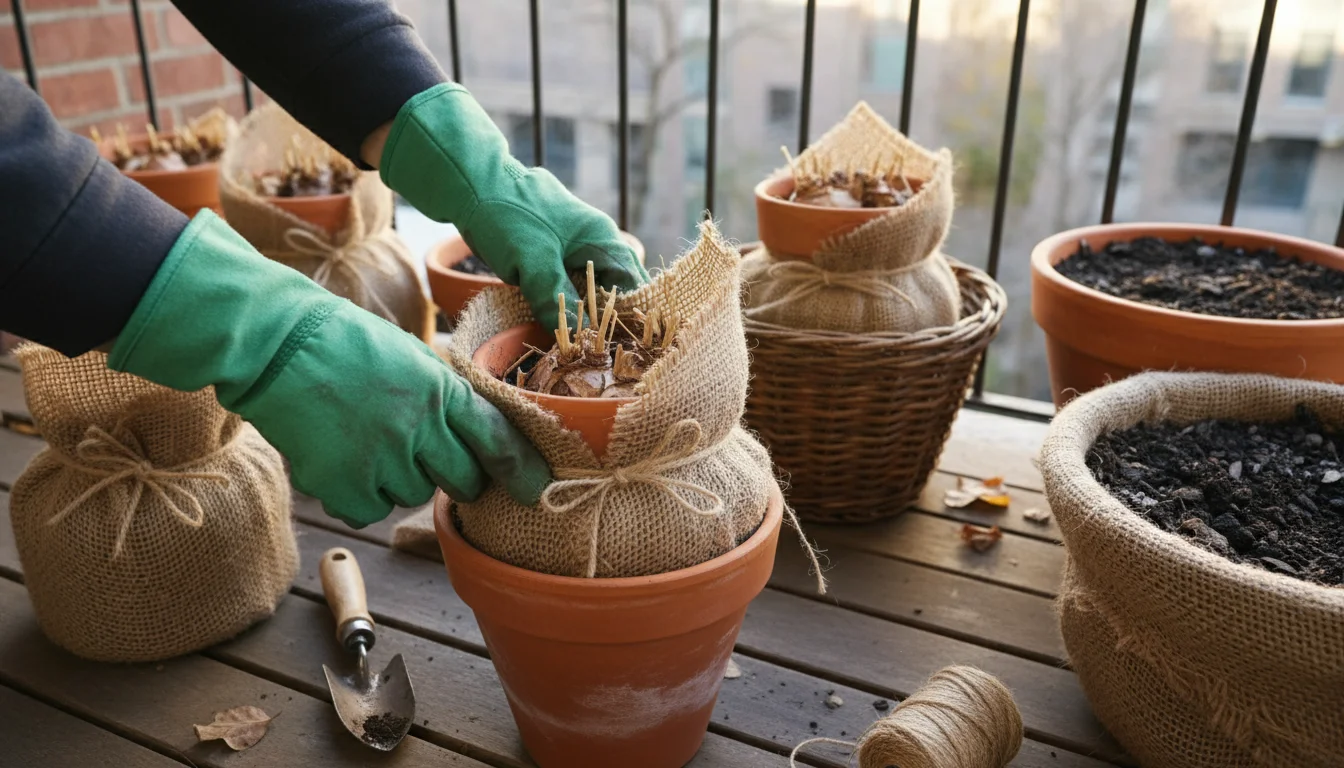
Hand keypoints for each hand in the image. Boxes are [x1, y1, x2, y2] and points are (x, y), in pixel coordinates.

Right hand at [109, 211, 550, 526]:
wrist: (276, 343)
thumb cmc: (343, 342)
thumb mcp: (411, 356)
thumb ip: (443, 397)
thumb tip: (471, 435)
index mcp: (442, 389)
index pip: (497, 439)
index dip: (521, 470)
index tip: (536, 490)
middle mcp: (420, 427)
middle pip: (463, 480)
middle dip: (455, 476)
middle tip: (425, 456)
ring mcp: (382, 459)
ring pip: (414, 495)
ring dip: (398, 479)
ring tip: (365, 439)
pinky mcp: (344, 484)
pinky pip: (370, 511)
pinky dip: (358, 495)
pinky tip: (341, 460)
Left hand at [377, 83, 647, 329]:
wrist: (471, 182)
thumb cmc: (506, 216)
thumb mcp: (533, 264)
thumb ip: (556, 299)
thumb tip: (578, 336)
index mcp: (600, 238)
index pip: (633, 283)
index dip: (631, 314)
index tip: (622, 343)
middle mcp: (593, 239)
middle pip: (613, 285)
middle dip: (607, 315)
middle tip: (599, 346)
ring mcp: (572, 241)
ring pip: (588, 283)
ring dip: (583, 308)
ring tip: (580, 340)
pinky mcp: (551, 245)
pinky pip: (567, 277)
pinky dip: (564, 297)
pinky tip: (555, 316)